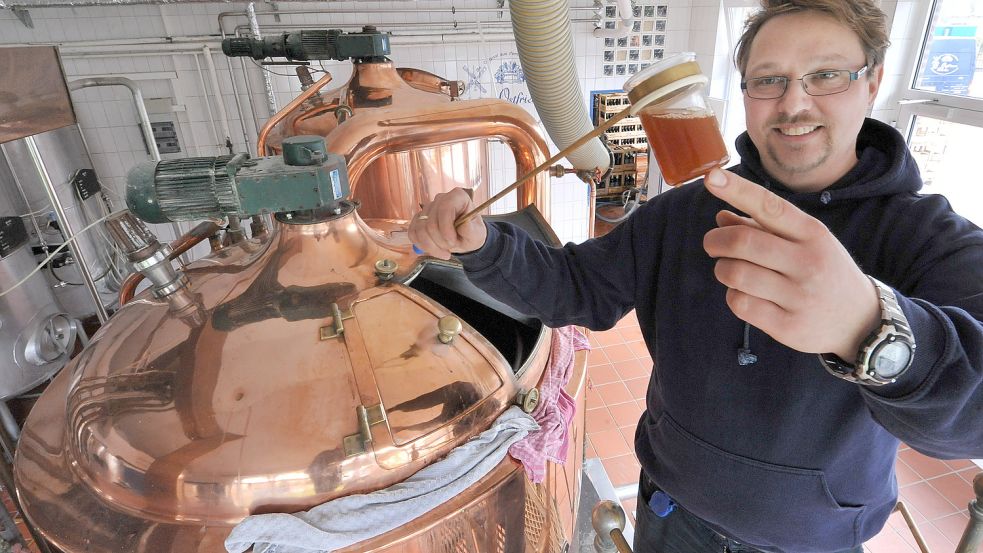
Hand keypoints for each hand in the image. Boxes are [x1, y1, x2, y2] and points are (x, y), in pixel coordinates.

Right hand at [408, 188, 487, 259]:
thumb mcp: (477, 234)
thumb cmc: (471, 233)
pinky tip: (432, 249)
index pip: (445, 208)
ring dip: (430, 246)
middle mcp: (441, 199)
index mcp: (457, 197)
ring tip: (443, 252)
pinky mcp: (418, 219)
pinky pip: (412, 233)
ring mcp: (428, 208)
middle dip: (440, 241)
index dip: (446, 228)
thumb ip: (471, 230)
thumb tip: (464, 224)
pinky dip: (421, 245)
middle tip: (451, 249)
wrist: (464, 238)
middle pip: (430, 222)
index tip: (452, 242)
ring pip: (420, 230)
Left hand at [702, 169, 880, 359]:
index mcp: (813, 234)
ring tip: (731, 271)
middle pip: (742, 242)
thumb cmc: (823, 272)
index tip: (711, 177)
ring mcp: (799, 297)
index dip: (737, 190)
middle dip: (715, 241)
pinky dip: (733, 296)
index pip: (769, 206)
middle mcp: (808, 262)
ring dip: (722, 269)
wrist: (860, 321)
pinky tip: (745, 295)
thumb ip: (762, 228)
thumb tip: (720, 218)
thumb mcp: (804, 243)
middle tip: (711, 244)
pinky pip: (740, 304)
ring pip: (735, 274)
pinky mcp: (788, 326)